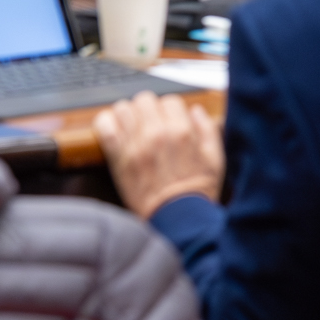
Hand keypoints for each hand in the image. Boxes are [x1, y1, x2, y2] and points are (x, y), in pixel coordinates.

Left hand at [94, 91, 223, 218]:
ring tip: (133, 130)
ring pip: (123, 107)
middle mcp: (157, 133)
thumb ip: (207, 129)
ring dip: (128, 116)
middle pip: (145, 99)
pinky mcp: (117, 157)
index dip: (170, 111)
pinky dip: (106, 124)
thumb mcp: (216, 159)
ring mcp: (135, 144)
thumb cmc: (196, 193)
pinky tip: (116, 132)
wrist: (176, 220)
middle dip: (148, 110)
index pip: (170, 100)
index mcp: (182, 131)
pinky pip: (103, 125)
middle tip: (150, 125)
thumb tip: (195, 111)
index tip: (169, 123)